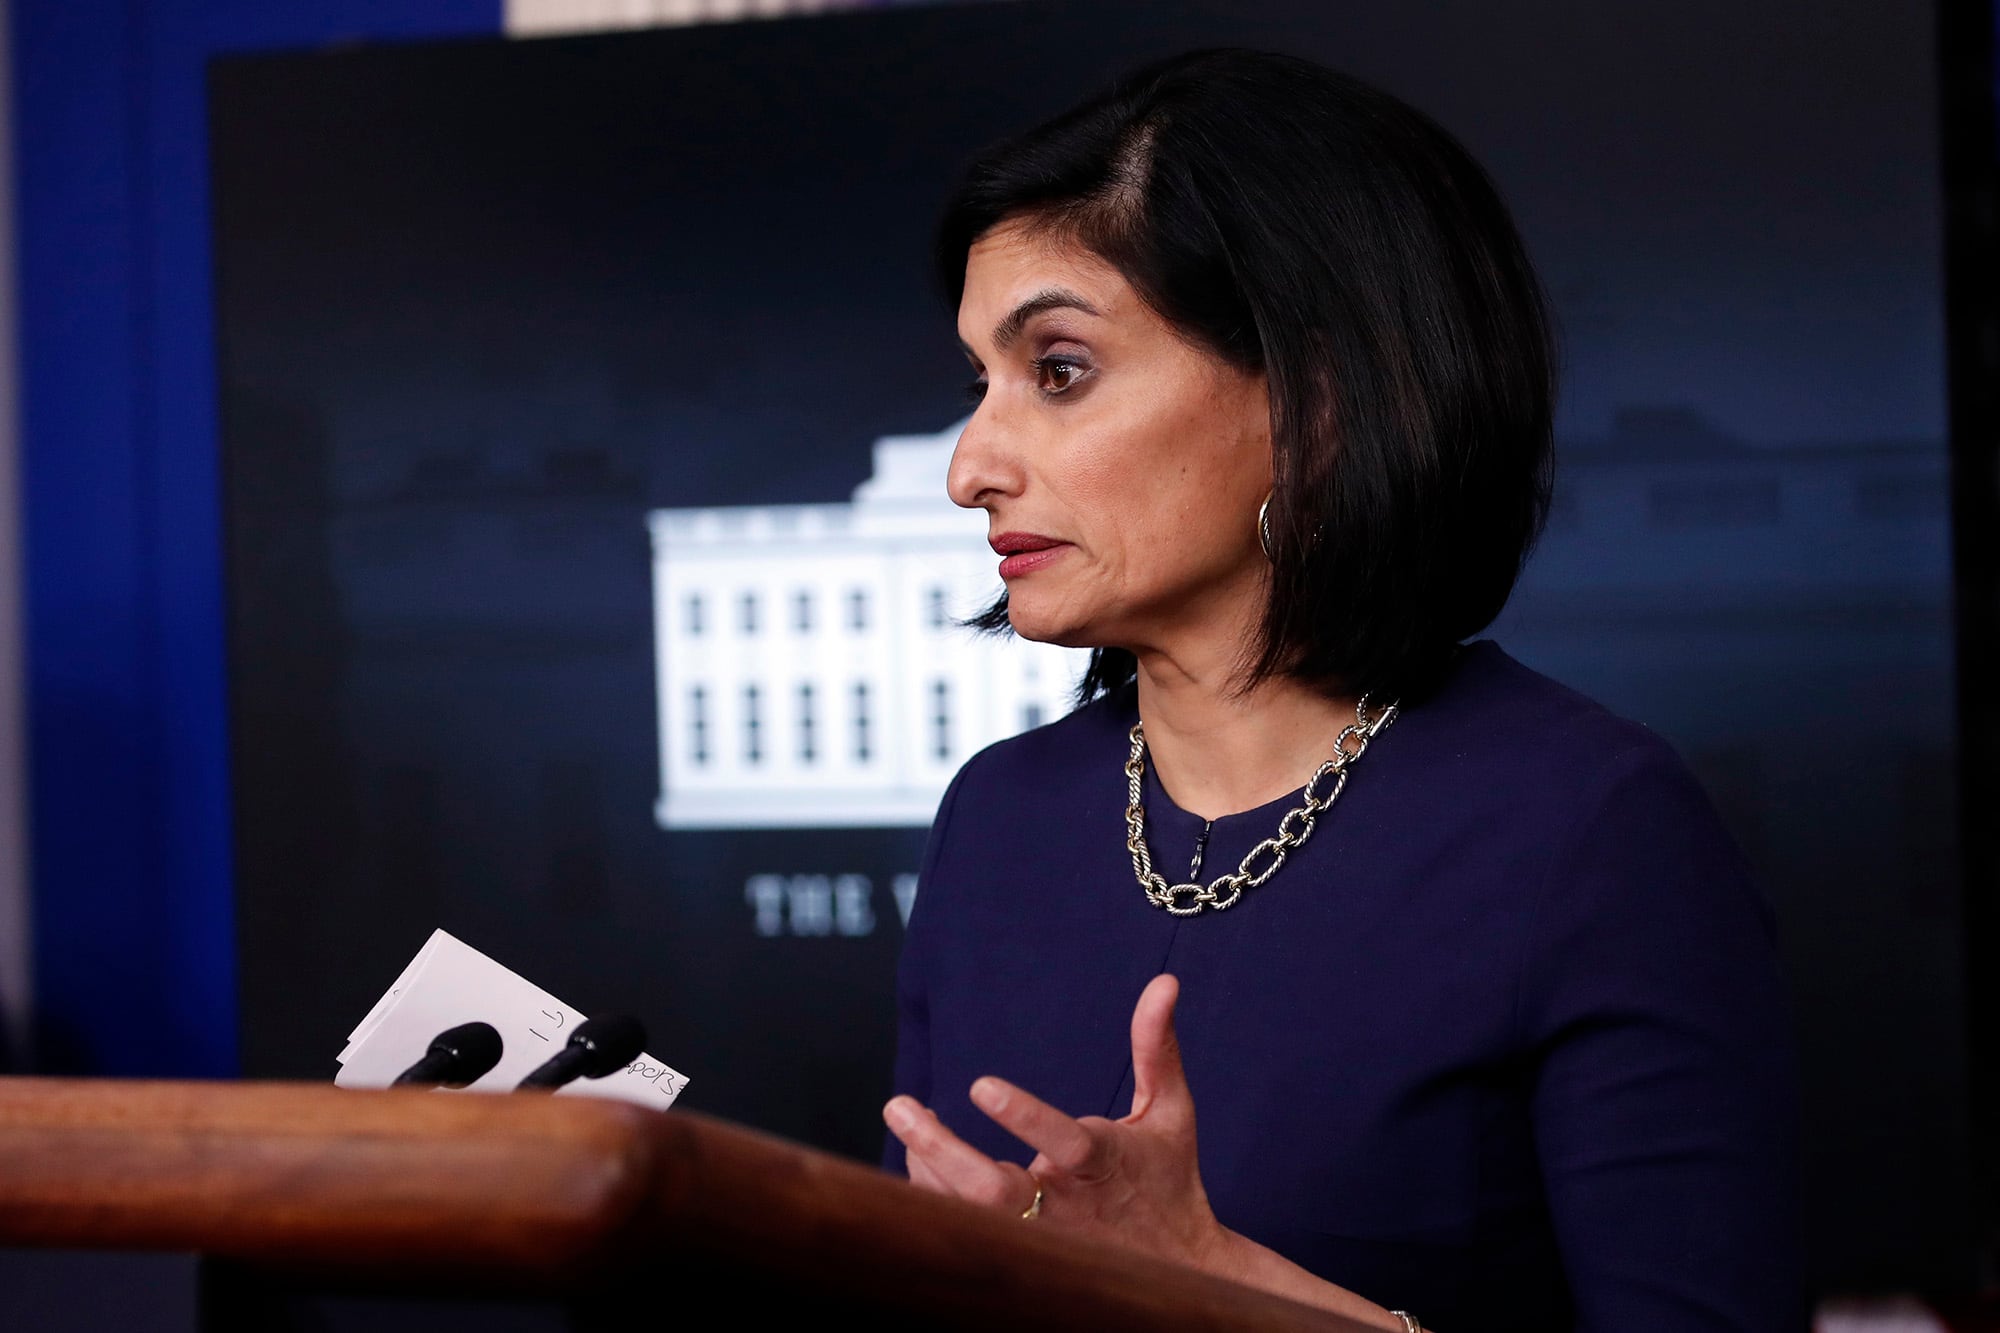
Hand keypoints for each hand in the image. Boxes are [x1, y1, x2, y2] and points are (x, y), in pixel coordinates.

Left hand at [883, 973, 1230, 1270]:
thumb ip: (1156, 1048)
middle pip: (994, 1192)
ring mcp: (1039, 1235)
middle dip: (941, 1150)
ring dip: (929, 1166)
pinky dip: (936, 1190)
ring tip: (906, 1117)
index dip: (1024, 1117)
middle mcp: (1066, 1205)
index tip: (981, 1085)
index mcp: (1105, 1164)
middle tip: (897, 1106)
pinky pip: (966, 1225)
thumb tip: (1165, 982)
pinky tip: (921, 1154)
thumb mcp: (1170, 1111)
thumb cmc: (1168, 1177)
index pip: (1064, 1142)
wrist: (1176, 1265)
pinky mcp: (1022, 1250)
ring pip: (970, 1212)